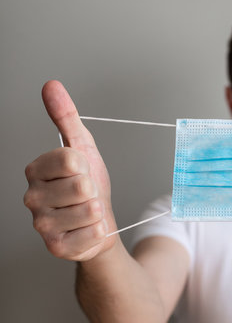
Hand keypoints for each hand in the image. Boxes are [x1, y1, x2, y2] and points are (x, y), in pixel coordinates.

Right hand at [24, 80, 117, 260]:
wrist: (97, 221)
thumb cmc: (89, 185)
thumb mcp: (83, 147)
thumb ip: (66, 117)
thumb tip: (52, 86)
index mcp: (35, 170)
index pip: (70, 159)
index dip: (85, 165)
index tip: (80, 171)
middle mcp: (31, 198)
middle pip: (82, 186)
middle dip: (93, 189)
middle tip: (85, 195)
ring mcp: (41, 225)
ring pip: (89, 209)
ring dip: (97, 210)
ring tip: (87, 211)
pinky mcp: (57, 247)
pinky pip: (94, 232)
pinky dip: (99, 230)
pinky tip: (88, 229)